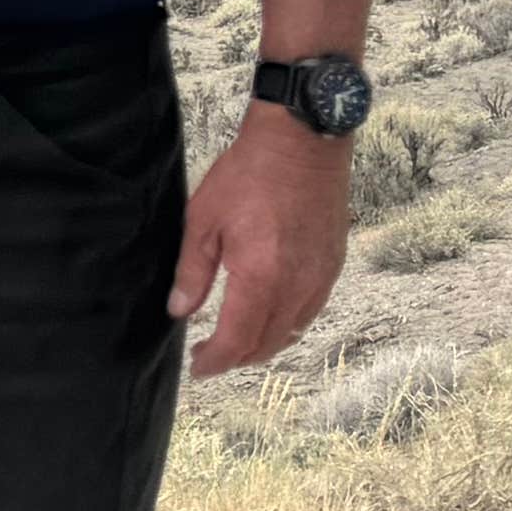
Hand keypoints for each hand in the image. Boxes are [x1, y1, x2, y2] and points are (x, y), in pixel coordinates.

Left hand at [168, 109, 350, 375]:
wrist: (302, 143)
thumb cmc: (249, 175)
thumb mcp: (203, 219)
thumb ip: (192, 272)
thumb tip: (179, 311)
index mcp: (261, 278)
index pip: (238, 340)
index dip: (216, 361)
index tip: (199, 368)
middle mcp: (296, 286)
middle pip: (267, 344)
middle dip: (237, 359)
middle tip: (211, 357)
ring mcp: (320, 278)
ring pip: (291, 332)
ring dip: (263, 345)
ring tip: (236, 344)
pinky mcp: (332, 266)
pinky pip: (310, 312)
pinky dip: (287, 326)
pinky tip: (270, 318)